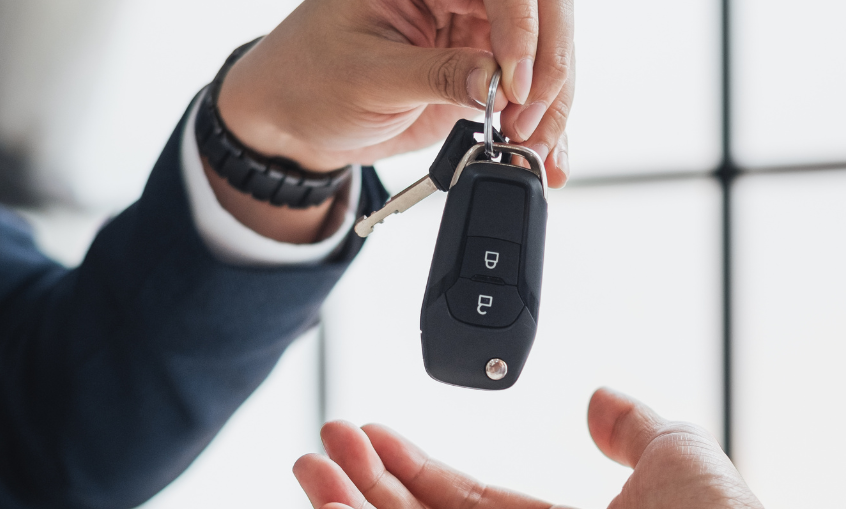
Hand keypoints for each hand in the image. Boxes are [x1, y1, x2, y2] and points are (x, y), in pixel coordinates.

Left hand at [205, 0, 572, 242]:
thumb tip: (498, 81)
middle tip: (527, 119)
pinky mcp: (484, 76)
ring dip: (551, 107)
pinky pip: (531, 97)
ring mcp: (476, 35)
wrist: (294, 123)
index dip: (521, 28)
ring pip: (545, 59)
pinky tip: (547, 157)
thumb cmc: (309, 79)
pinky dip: (545, 128)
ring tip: (533, 148)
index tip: (513, 82)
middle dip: (548, 69)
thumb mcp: (367, 76)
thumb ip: (438, 76)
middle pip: (542, 14)